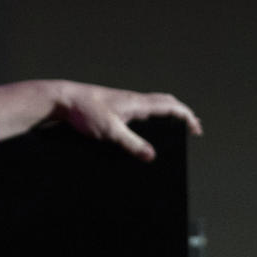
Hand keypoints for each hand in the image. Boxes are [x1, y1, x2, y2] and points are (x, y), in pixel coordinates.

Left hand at [0, 80, 201, 160]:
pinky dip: (147, 120)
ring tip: (171, 132)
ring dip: (164, 116)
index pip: (170, 105)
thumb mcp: (110, 131)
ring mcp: (121, 104)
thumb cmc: (83, 111)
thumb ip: (132, 144)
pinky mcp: (111, 109)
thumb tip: (152, 156)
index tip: (196, 130)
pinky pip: (136, 112)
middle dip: (179, 115)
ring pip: (150, 107)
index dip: (186, 116)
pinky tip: (141, 133)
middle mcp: (132, 100)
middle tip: (189, 128)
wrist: (60, 101)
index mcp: (136, 102)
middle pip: (163, 103)